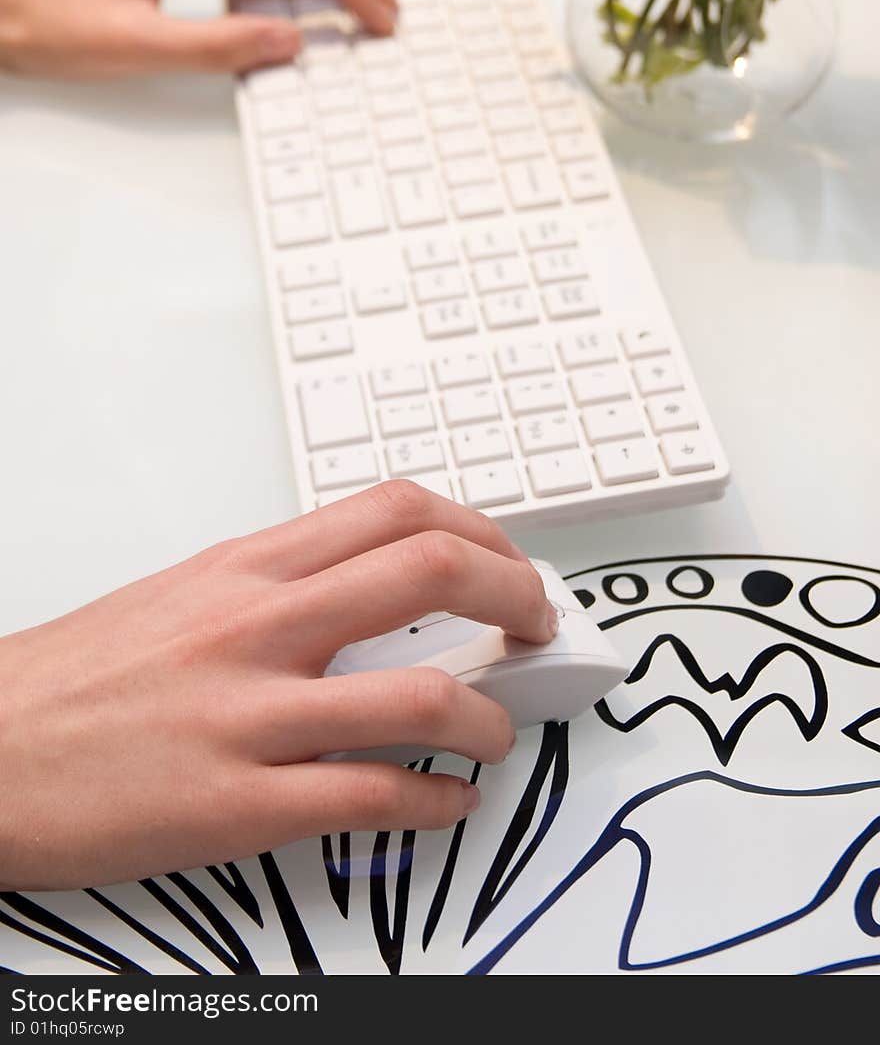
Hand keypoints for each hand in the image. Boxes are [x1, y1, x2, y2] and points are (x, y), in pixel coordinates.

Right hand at [0, 482, 556, 890]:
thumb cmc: (82, 675)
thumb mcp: (189, 592)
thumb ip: (286, 583)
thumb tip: (379, 585)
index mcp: (248, 568)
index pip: (397, 510)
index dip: (482, 530)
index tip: (508, 560)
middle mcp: (258, 625)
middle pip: (433, 571)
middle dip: (517, 595)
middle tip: (538, 625)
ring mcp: (252, 715)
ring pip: (425, 695)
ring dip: (493, 718)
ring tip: (498, 731)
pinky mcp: (239, 805)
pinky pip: (373, 799)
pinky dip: (436, 803)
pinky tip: (444, 803)